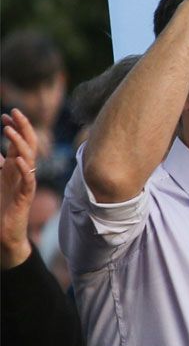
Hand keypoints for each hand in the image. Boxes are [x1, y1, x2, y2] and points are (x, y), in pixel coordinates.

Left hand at [1, 109, 37, 268]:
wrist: (5, 233)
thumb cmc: (0, 207)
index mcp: (15, 168)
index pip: (19, 142)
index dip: (15, 128)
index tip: (6, 115)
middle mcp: (22, 173)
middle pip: (28, 145)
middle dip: (22, 128)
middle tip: (14, 112)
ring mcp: (25, 184)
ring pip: (28, 159)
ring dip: (19, 144)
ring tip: (7, 130)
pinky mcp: (24, 197)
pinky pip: (28, 181)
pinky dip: (23, 169)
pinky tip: (16, 159)